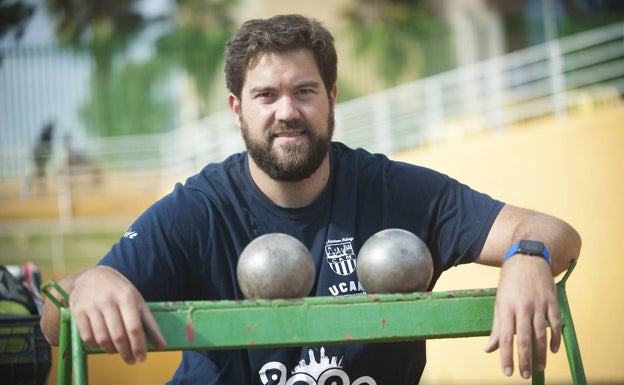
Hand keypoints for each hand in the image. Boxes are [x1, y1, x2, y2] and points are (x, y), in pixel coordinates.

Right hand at [69, 266, 166, 363]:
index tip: (142, 358)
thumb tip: (162, 345)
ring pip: (102, 338)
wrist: (91, 276)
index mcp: (127, 297)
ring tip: (118, 351)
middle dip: (126, 352)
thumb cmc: (119, 290)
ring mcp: (91, 306)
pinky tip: (103, 344)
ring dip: (112, 350)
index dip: (138, 345)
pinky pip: (87, 337)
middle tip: (131, 360)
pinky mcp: (78, 311)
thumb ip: (149, 324)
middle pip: (118, 335)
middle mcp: (108, 301)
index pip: (134, 327)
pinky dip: (96, 345)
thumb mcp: (137, 301)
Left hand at [484, 255, 560, 378]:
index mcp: (507, 308)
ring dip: (541, 354)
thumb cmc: (510, 282)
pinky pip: (555, 324)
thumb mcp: (499, 302)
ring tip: (539, 367)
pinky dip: (555, 339)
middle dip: (524, 359)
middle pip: (524, 339)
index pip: (505, 337)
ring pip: (541, 334)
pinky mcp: (552, 302)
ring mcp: (539, 305)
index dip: (506, 356)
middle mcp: (523, 307)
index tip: (508, 371)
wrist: (527, 258)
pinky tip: (553, 350)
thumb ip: (496, 327)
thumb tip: (489, 349)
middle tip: (525, 375)